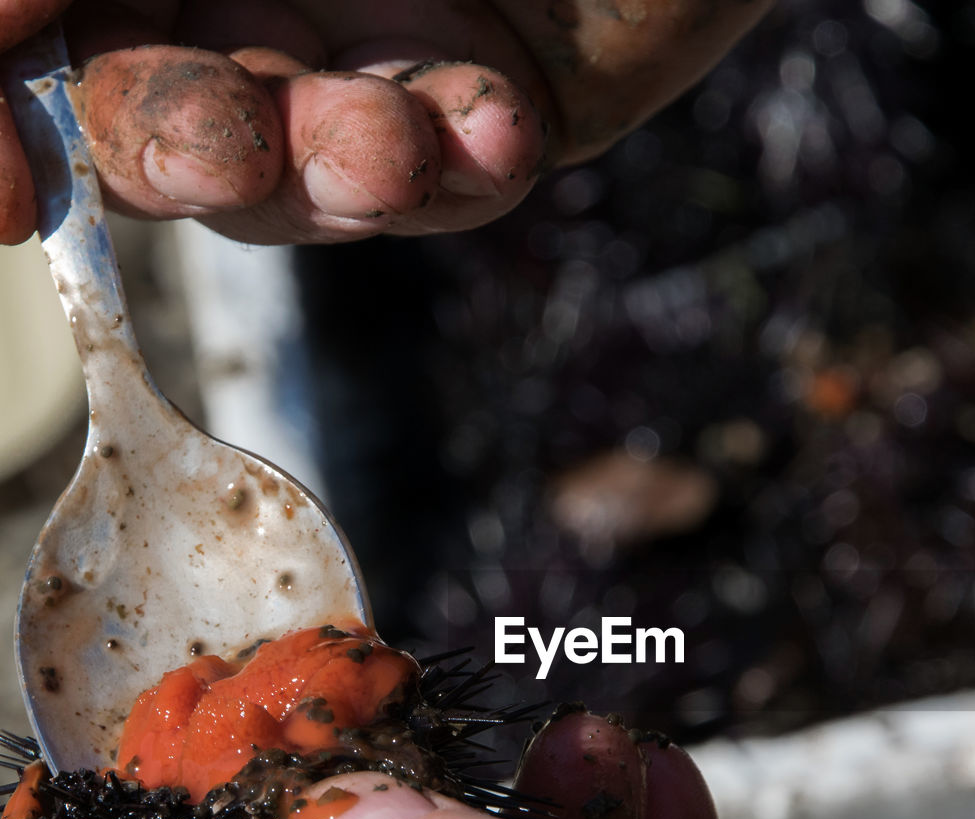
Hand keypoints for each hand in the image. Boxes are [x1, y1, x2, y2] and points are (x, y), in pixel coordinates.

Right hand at [0, 0, 771, 245]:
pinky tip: (499, 128)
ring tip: (385, 141)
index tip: (11, 199)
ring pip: (309, 171)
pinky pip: (459, 175)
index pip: (51, 40)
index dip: (18, 125)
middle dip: (182, 146)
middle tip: (221, 146)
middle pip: (167, 120)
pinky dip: (465, 165)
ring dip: (334, 169)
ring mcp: (380, 50)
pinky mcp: (502, 108)